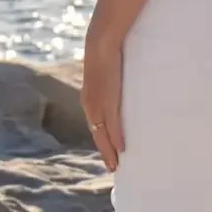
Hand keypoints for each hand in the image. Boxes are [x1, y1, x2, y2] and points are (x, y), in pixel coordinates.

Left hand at [82, 25, 123, 172]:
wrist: (101, 44)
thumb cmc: (104, 53)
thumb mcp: (104, 72)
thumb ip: (108, 83)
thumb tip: (115, 83)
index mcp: (88, 99)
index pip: (95, 126)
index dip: (101, 140)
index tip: (107, 152)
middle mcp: (90, 106)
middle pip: (97, 136)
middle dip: (105, 152)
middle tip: (112, 167)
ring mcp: (98, 106)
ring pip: (103, 136)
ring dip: (110, 151)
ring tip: (117, 165)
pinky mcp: (108, 103)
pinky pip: (113, 127)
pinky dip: (117, 140)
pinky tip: (123, 150)